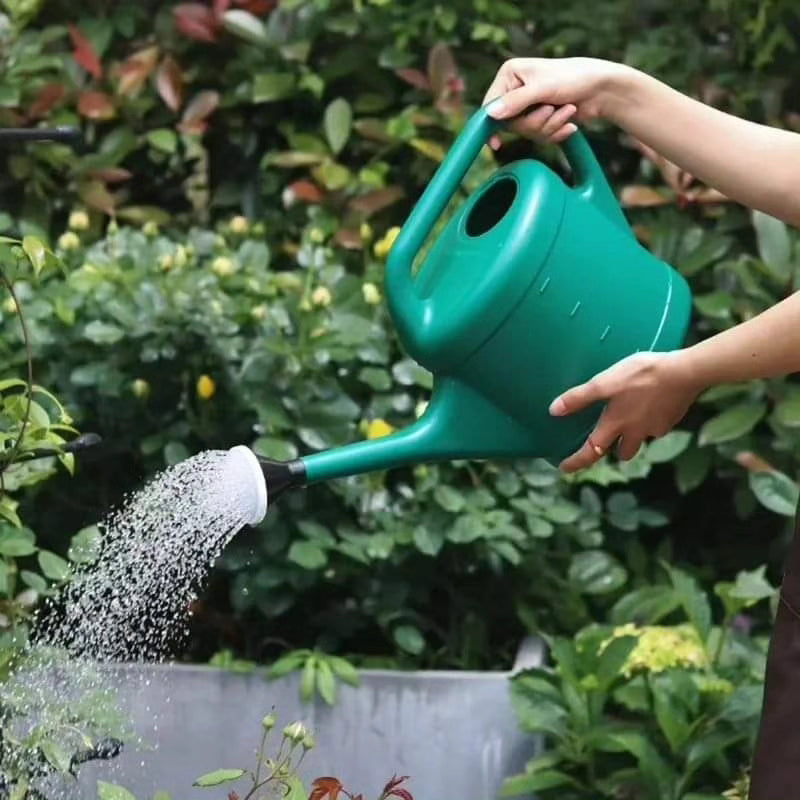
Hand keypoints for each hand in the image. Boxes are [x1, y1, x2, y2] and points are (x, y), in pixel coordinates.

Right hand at [482, 57, 633, 143]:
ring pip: (527, 132)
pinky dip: (556, 132)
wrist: (603, 89)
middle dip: (535, 122)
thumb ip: (515, 102)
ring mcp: (529, 105)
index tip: (495, 144)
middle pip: (510, 124)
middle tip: (552, 109)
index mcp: (510, 75)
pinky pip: (539, 137)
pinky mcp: (541, 118)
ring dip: (550, 126)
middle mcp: (516, 89)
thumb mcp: (542, 89)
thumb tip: (491, 114)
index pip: (491, 104)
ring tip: (566, 110)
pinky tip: (570, 122)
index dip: (491, 123)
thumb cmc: (574, 78)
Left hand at [548, 351, 703, 472]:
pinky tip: (650, 403)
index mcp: (616, 424)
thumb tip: (554, 411)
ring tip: (629, 418)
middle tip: (606, 440)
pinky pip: (656, 425)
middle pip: (622, 452)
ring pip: (641, 439)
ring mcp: (656, 427)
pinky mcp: (671, 419)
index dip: (577, 462)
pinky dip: (650, 420)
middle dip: (613, 449)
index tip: (564, 469)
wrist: (685, 373)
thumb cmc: (642, 375)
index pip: (592, 451)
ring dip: (633, 435)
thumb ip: (579, 397)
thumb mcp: (605, 383)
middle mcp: (636, 432)